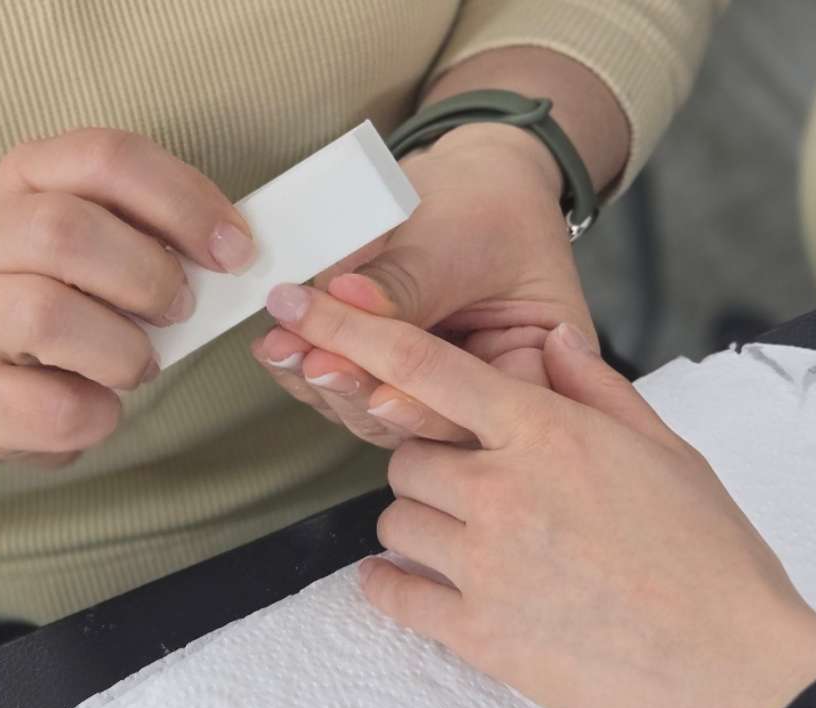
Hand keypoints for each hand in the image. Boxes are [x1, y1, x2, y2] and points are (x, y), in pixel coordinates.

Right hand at [0, 129, 255, 475]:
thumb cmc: (59, 299)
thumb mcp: (103, 244)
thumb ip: (158, 234)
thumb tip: (237, 252)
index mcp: (29, 176)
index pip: (108, 157)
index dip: (183, 202)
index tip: (236, 252)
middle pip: (66, 230)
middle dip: (148, 277)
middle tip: (179, 310)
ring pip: (47, 315)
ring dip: (123, 351)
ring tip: (138, 363)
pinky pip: (49, 404)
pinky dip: (97, 413)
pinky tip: (99, 404)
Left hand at [253, 122, 593, 447]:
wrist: (475, 175)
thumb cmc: (489, 201)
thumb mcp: (457, 238)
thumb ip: (404, 285)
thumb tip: (339, 309)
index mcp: (537, 370)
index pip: (482, 408)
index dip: (425, 406)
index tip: (375, 388)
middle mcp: (491, 396)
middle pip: (425, 423)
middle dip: (360, 393)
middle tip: (309, 361)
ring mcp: (440, 390)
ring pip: (379, 414)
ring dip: (325, 384)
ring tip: (282, 348)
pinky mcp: (397, 376)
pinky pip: (355, 386)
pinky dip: (313, 369)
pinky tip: (278, 348)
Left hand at [265, 283, 815, 707]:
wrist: (733, 668)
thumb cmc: (712, 559)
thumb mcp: (667, 451)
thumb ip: (596, 389)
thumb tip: (550, 342)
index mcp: (547, 433)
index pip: (426, 368)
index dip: (356, 332)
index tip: (305, 308)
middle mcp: (502, 489)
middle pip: (403, 452)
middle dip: (429, 463)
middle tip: (476, 486)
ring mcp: (483, 563)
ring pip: (395, 519)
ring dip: (421, 523)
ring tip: (477, 543)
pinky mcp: (476, 632)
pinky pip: (393, 591)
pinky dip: (394, 583)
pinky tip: (420, 583)